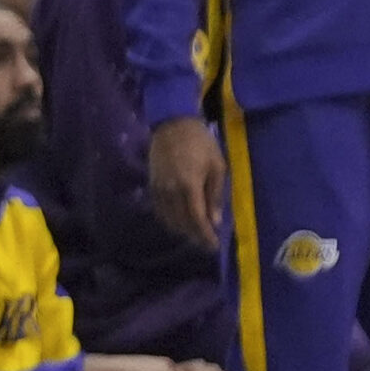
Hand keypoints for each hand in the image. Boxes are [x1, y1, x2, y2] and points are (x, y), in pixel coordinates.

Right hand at [147, 117, 225, 251]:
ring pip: (169, 219)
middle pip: (182, 223)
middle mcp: (171, 192)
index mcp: (189, 186)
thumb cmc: (200, 143)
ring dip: (182, 230)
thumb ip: (215, 195)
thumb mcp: (217, 166)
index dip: (205, 235)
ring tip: (195, 235)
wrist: (172, 124)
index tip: (213, 246)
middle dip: (195, 236)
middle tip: (206, 243)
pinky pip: (160, 210)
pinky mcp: (152, 186)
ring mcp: (159, 189)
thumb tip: (214, 221)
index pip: (196, 219)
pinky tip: (179, 222)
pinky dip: (170, 220)